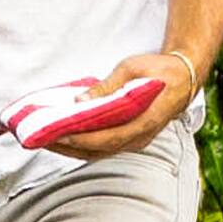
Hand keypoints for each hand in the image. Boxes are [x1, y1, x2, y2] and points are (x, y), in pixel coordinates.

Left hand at [55, 47, 197, 161]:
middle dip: (66, 147)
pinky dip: (80, 145)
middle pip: (97, 151)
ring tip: (44, 139)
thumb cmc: (160, 70)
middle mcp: (139, 138)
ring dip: (70, 149)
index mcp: (144, 122)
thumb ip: (107, 87)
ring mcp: (135, 141)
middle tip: (38, 139)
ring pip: (97, 153)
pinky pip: (101, 147)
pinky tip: (63, 137)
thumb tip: (81, 100)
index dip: (81, 139)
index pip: (107, 138)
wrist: (184, 79)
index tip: (58, 135)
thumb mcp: (132, 69)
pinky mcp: (129, 139)